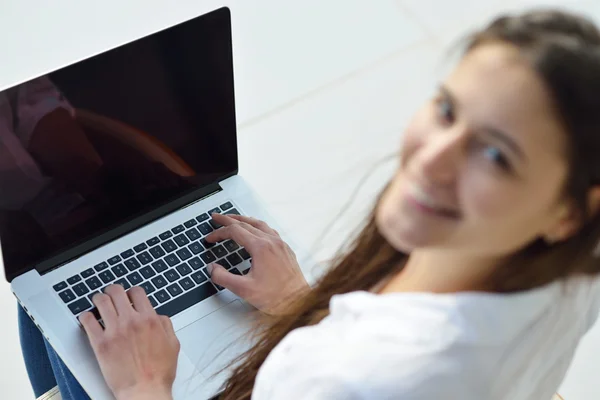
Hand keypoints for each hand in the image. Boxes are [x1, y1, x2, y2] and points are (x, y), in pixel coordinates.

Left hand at [80, 285, 179, 399]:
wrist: (144, 391)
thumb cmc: (158, 373)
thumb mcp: (173, 344)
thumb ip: (166, 325)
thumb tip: (158, 316)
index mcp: (150, 320)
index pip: (137, 292)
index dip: (132, 292)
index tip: (129, 296)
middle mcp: (132, 322)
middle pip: (116, 291)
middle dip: (113, 291)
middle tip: (111, 295)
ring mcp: (115, 331)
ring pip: (101, 301)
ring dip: (99, 299)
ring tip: (98, 303)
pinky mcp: (100, 343)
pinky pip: (87, 321)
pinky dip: (86, 316)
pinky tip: (88, 318)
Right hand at [205, 214, 309, 314]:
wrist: (299, 303)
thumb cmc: (277, 298)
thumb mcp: (243, 289)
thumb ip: (223, 277)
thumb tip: (212, 268)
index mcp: (261, 248)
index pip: (235, 232)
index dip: (219, 233)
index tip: (210, 238)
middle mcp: (272, 242)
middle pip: (246, 223)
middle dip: (228, 220)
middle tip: (217, 217)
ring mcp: (281, 245)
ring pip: (260, 224)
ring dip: (244, 220)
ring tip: (234, 219)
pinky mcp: (286, 250)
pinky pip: (270, 231)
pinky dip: (258, 226)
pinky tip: (257, 231)